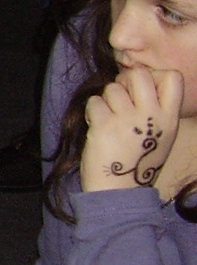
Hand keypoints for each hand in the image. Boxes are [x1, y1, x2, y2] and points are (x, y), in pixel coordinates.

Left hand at [80, 66, 182, 191]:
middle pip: (138, 74)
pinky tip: (96, 125)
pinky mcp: (104, 126)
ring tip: (108, 117)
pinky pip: (94, 101)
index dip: (153, 76)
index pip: (172, 77)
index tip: (141, 90)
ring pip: (112, 87)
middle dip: (124, 81)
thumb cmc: (137, 161)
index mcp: (170, 118)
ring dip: (105, 99)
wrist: (120, 190)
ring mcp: (127, 120)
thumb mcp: (161, 135)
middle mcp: (152, 116)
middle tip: (119, 98)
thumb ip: (154, 110)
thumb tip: (134, 83)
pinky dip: (92, 111)